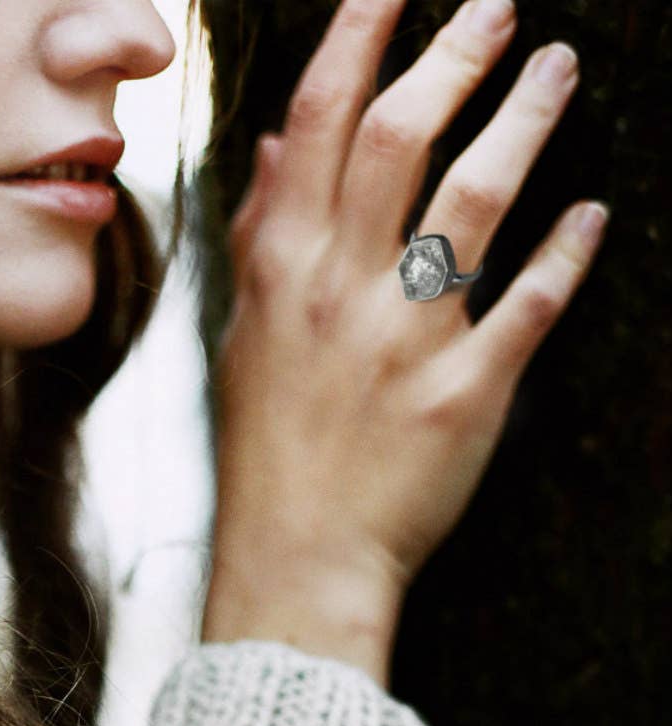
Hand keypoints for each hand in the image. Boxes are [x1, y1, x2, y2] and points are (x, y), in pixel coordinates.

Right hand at [207, 0, 607, 611]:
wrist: (298, 555)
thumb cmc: (269, 450)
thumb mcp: (248, 337)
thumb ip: (265, 237)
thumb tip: (283, 150)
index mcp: (284, 272)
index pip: (321, 127)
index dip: (357, 40)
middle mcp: (343, 291)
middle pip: (401, 141)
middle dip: (451, 57)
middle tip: (497, 7)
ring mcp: (407, 340)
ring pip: (474, 202)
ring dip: (521, 122)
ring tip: (556, 69)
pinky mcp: (466, 393)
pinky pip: (529, 307)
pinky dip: (566, 253)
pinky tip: (592, 212)